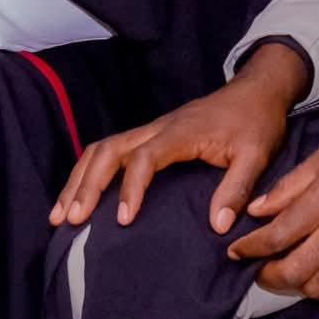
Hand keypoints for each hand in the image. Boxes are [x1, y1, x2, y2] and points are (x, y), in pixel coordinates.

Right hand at [50, 42, 307, 231]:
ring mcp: (149, 130)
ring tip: (61, 214)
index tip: (124, 219)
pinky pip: (109, 150)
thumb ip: (237, 189)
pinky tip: (78, 195)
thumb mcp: (256, 156)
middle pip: (108, 150)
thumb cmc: (255, 123)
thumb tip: (217, 226)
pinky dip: (88, 172)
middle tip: (72, 220)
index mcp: (180, 133)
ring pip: (102, 149)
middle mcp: (157, 128)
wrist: (255, 92)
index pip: (143, 157)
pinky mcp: (149, 135)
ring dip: (79, 179)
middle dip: (86, 185)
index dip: (131, 188)